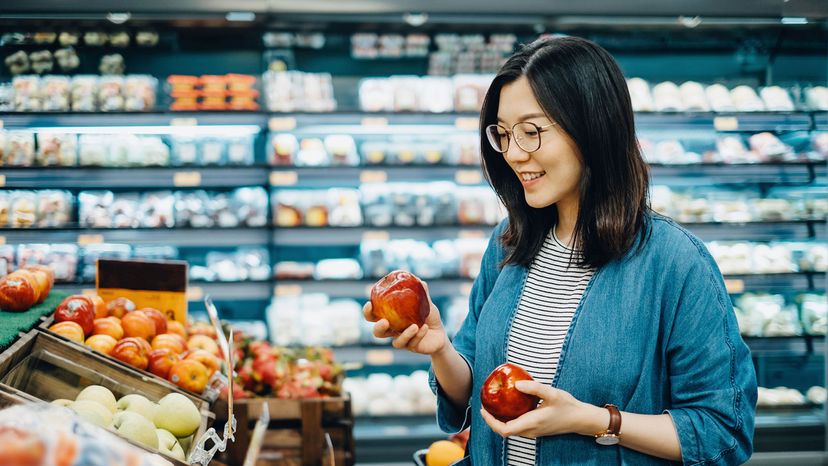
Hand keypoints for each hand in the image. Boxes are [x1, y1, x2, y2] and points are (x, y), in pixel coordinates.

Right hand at [363, 280, 447, 355]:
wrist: (440, 333)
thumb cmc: (429, 317)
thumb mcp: (426, 304)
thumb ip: (422, 294)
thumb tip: (420, 281)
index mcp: (391, 318)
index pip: (374, 316)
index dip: (368, 312)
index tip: (369, 304)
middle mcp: (393, 331)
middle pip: (378, 333)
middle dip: (378, 328)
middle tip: (384, 321)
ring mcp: (402, 340)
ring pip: (396, 343)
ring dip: (404, 334)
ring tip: (414, 325)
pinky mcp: (412, 347)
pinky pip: (413, 343)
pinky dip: (418, 335)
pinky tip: (425, 328)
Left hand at [480, 380, 602, 438]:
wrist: (581, 419)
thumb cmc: (568, 406)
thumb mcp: (552, 393)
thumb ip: (534, 388)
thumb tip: (516, 383)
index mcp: (532, 423)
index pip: (504, 429)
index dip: (491, 421)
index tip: (484, 409)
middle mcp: (530, 430)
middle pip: (504, 431)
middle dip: (491, 420)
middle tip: (485, 405)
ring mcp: (533, 432)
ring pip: (510, 430)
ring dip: (499, 420)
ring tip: (493, 405)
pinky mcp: (536, 429)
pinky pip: (517, 427)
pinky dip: (508, 419)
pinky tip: (508, 407)